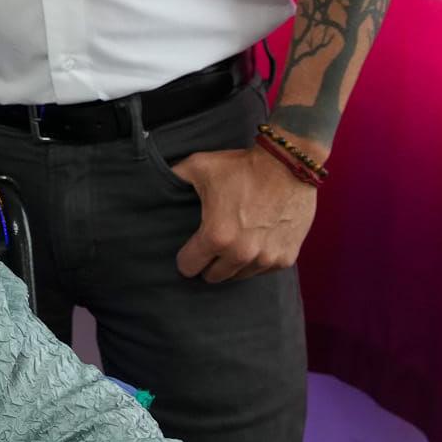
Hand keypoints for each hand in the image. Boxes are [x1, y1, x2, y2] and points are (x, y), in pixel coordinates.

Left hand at [170, 146, 317, 282]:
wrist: (288, 165)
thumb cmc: (241, 167)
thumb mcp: (198, 167)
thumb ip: (173, 177)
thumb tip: (153, 182)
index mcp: (216, 236)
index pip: (189, 266)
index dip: (184, 259)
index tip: (187, 251)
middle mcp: (241, 254)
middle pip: (214, 276)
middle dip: (208, 264)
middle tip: (209, 248)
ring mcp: (265, 259)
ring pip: (239, 276)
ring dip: (232, 265)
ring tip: (231, 244)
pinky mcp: (285, 258)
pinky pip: (263, 270)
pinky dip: (256, 261)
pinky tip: (253, 244)